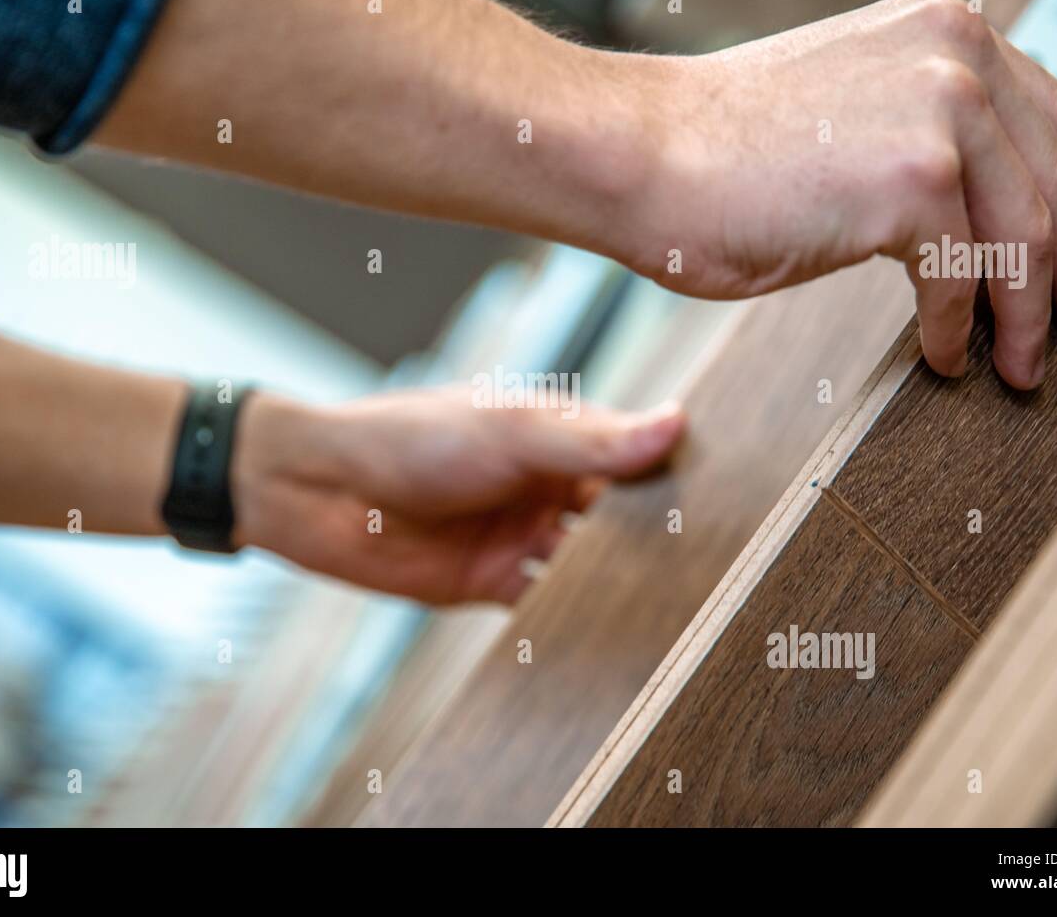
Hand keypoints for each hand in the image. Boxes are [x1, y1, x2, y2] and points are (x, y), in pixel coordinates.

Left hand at [232, 388, 685, 604]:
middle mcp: (548, 485)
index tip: (733, 500)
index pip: (636, 456)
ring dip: (623, 582)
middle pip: (623, 517)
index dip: (678, 476)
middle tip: (721, 566)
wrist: (323, 490)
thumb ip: (592, 441)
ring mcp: (523, 534)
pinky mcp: (494, 581)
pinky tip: (614, 634)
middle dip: (660, 539)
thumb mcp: (510, 431)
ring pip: (592, 564)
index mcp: (558, 435)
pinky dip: (576, 616)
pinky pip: (548, 603)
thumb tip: (676, 422)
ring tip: (683, 607)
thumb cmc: (410, 436)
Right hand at [616, 0, 1056, 388]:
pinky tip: (942, 355)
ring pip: (1024, 237)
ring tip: (1020, 366)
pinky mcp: (912, 181)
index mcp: (941, 32)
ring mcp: (939, 112)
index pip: (1056, 122)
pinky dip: (957, 330)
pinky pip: (964, 278)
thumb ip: (919, 136)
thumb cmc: (715, 152)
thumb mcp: (847, 116)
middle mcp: (955, 55)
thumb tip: (976, 214)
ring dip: (1026, 318)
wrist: (638, 157)